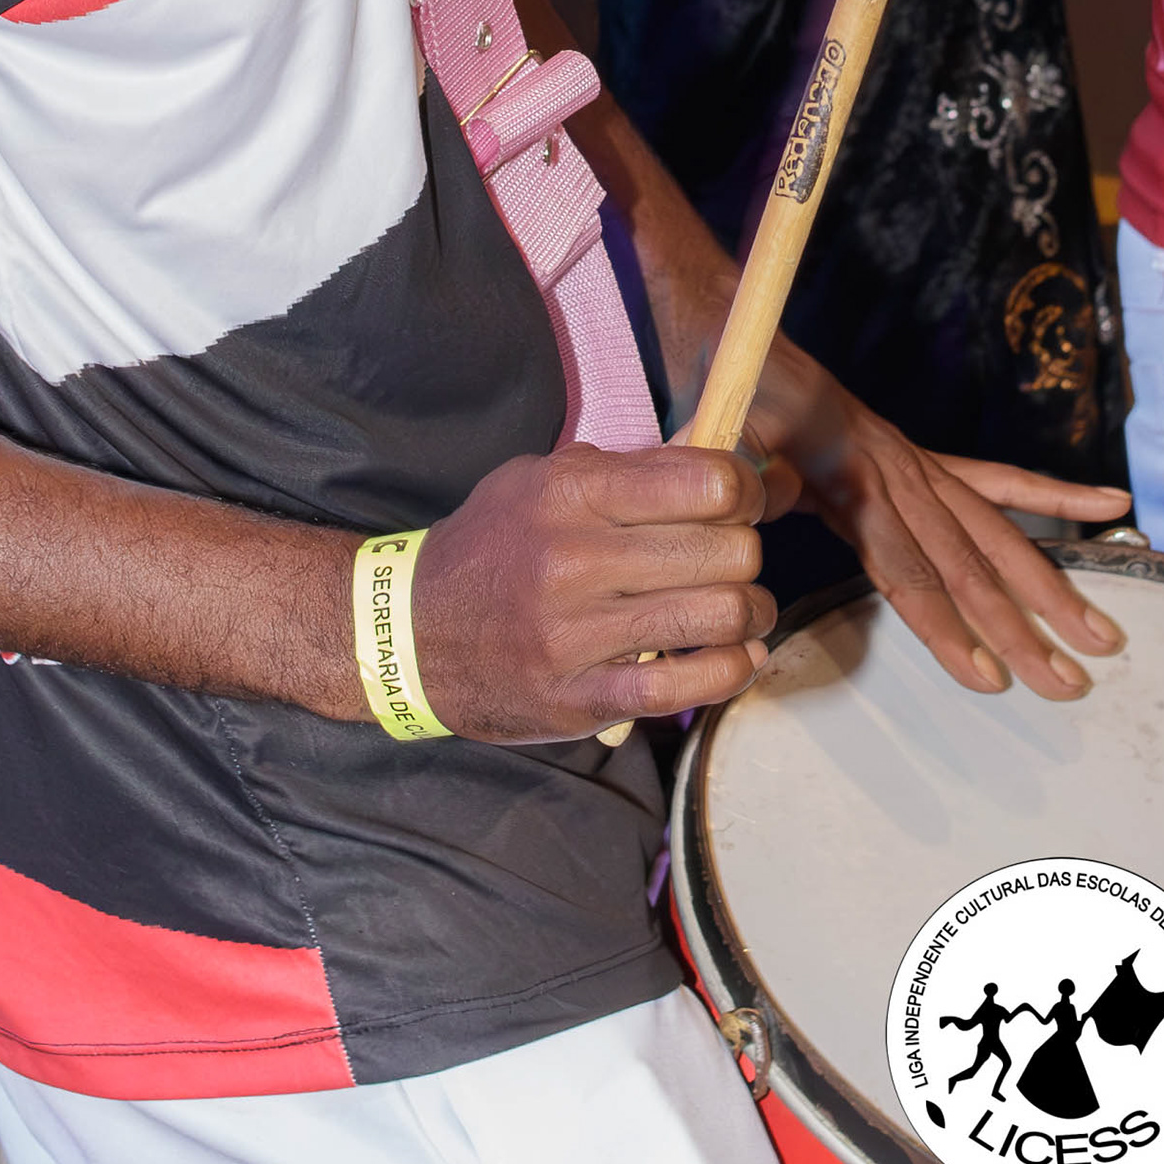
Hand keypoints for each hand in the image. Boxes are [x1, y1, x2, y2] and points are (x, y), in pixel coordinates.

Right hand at [409, 441, 775, 741]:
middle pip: (724, 552)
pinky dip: (730, 671)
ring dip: (752, 613)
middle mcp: (573, 560)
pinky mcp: (580, 699)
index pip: (705, 484)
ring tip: (744, 609)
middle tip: (736, 557)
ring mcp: (575, 635)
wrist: (412, 633)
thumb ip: (628, 470)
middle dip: (747, 552)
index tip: (741, 500)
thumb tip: (727, 464)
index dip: (744, 490)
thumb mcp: (540, 481)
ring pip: (719, 618)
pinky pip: (686, 687)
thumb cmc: (493, 547)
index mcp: (568, 493)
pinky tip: (734, 657)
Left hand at [741, 349, 1130, 700]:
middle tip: (1068, 685)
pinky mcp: (917, 457)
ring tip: (1102, 635)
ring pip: (993, 532)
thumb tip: (762, 507)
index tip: (987, 677)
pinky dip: (1052, 494)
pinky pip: (996, 477)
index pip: (907, 564)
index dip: (946, 622)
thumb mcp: (719, 444)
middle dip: (1021, 626)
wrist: (735, 330)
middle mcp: (896, 470)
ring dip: (1049, 585)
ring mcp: (913, 462)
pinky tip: (1110, 503)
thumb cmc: (722, 397)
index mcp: (848, 475)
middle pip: (968, 559)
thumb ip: (743, 480)